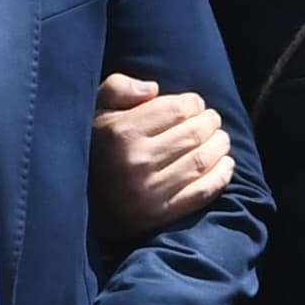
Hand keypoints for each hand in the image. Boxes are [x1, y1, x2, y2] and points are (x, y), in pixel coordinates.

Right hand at [89, 72, 230, 241]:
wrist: (78, 202)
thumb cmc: (94, 148)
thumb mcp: (96, 111)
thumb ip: (118, 89)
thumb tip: (153, 89)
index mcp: (121, 132)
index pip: (177, 110)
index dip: (194, 104)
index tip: (195, 105)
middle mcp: (136, 161)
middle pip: (194, 135)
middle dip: (210, 123)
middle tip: (213, 121)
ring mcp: (148, 192)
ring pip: (201, 161)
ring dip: (220, 147)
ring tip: (221, 139)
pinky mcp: (159, 215)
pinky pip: (201, 193)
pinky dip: (221, 177)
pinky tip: (226, 165)